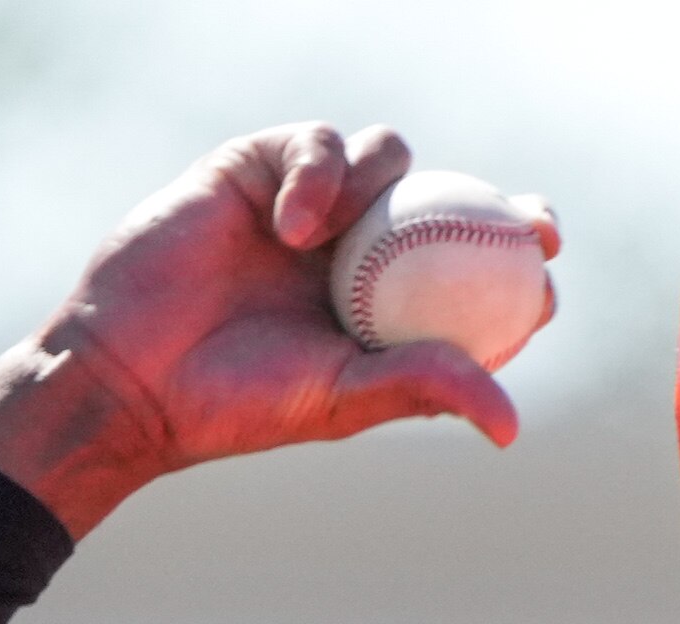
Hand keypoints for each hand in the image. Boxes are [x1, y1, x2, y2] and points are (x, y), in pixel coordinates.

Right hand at [0, 123, 537, 536]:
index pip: (472, 271)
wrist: (132, 373)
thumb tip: (512, 425)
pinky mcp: (260, 168)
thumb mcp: (343, 398)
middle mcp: (360, 250)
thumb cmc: (236, 400)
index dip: (521, 260)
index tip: (547, 265)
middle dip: (499, 202)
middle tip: (528, 220)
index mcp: (390, 306)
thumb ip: (425, 386)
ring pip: (389, 158)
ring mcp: (313, 206)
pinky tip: (292, 228)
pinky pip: (316, 142)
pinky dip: (318, 175)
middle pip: (451, 200)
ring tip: (340, 243)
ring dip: (387, 184)